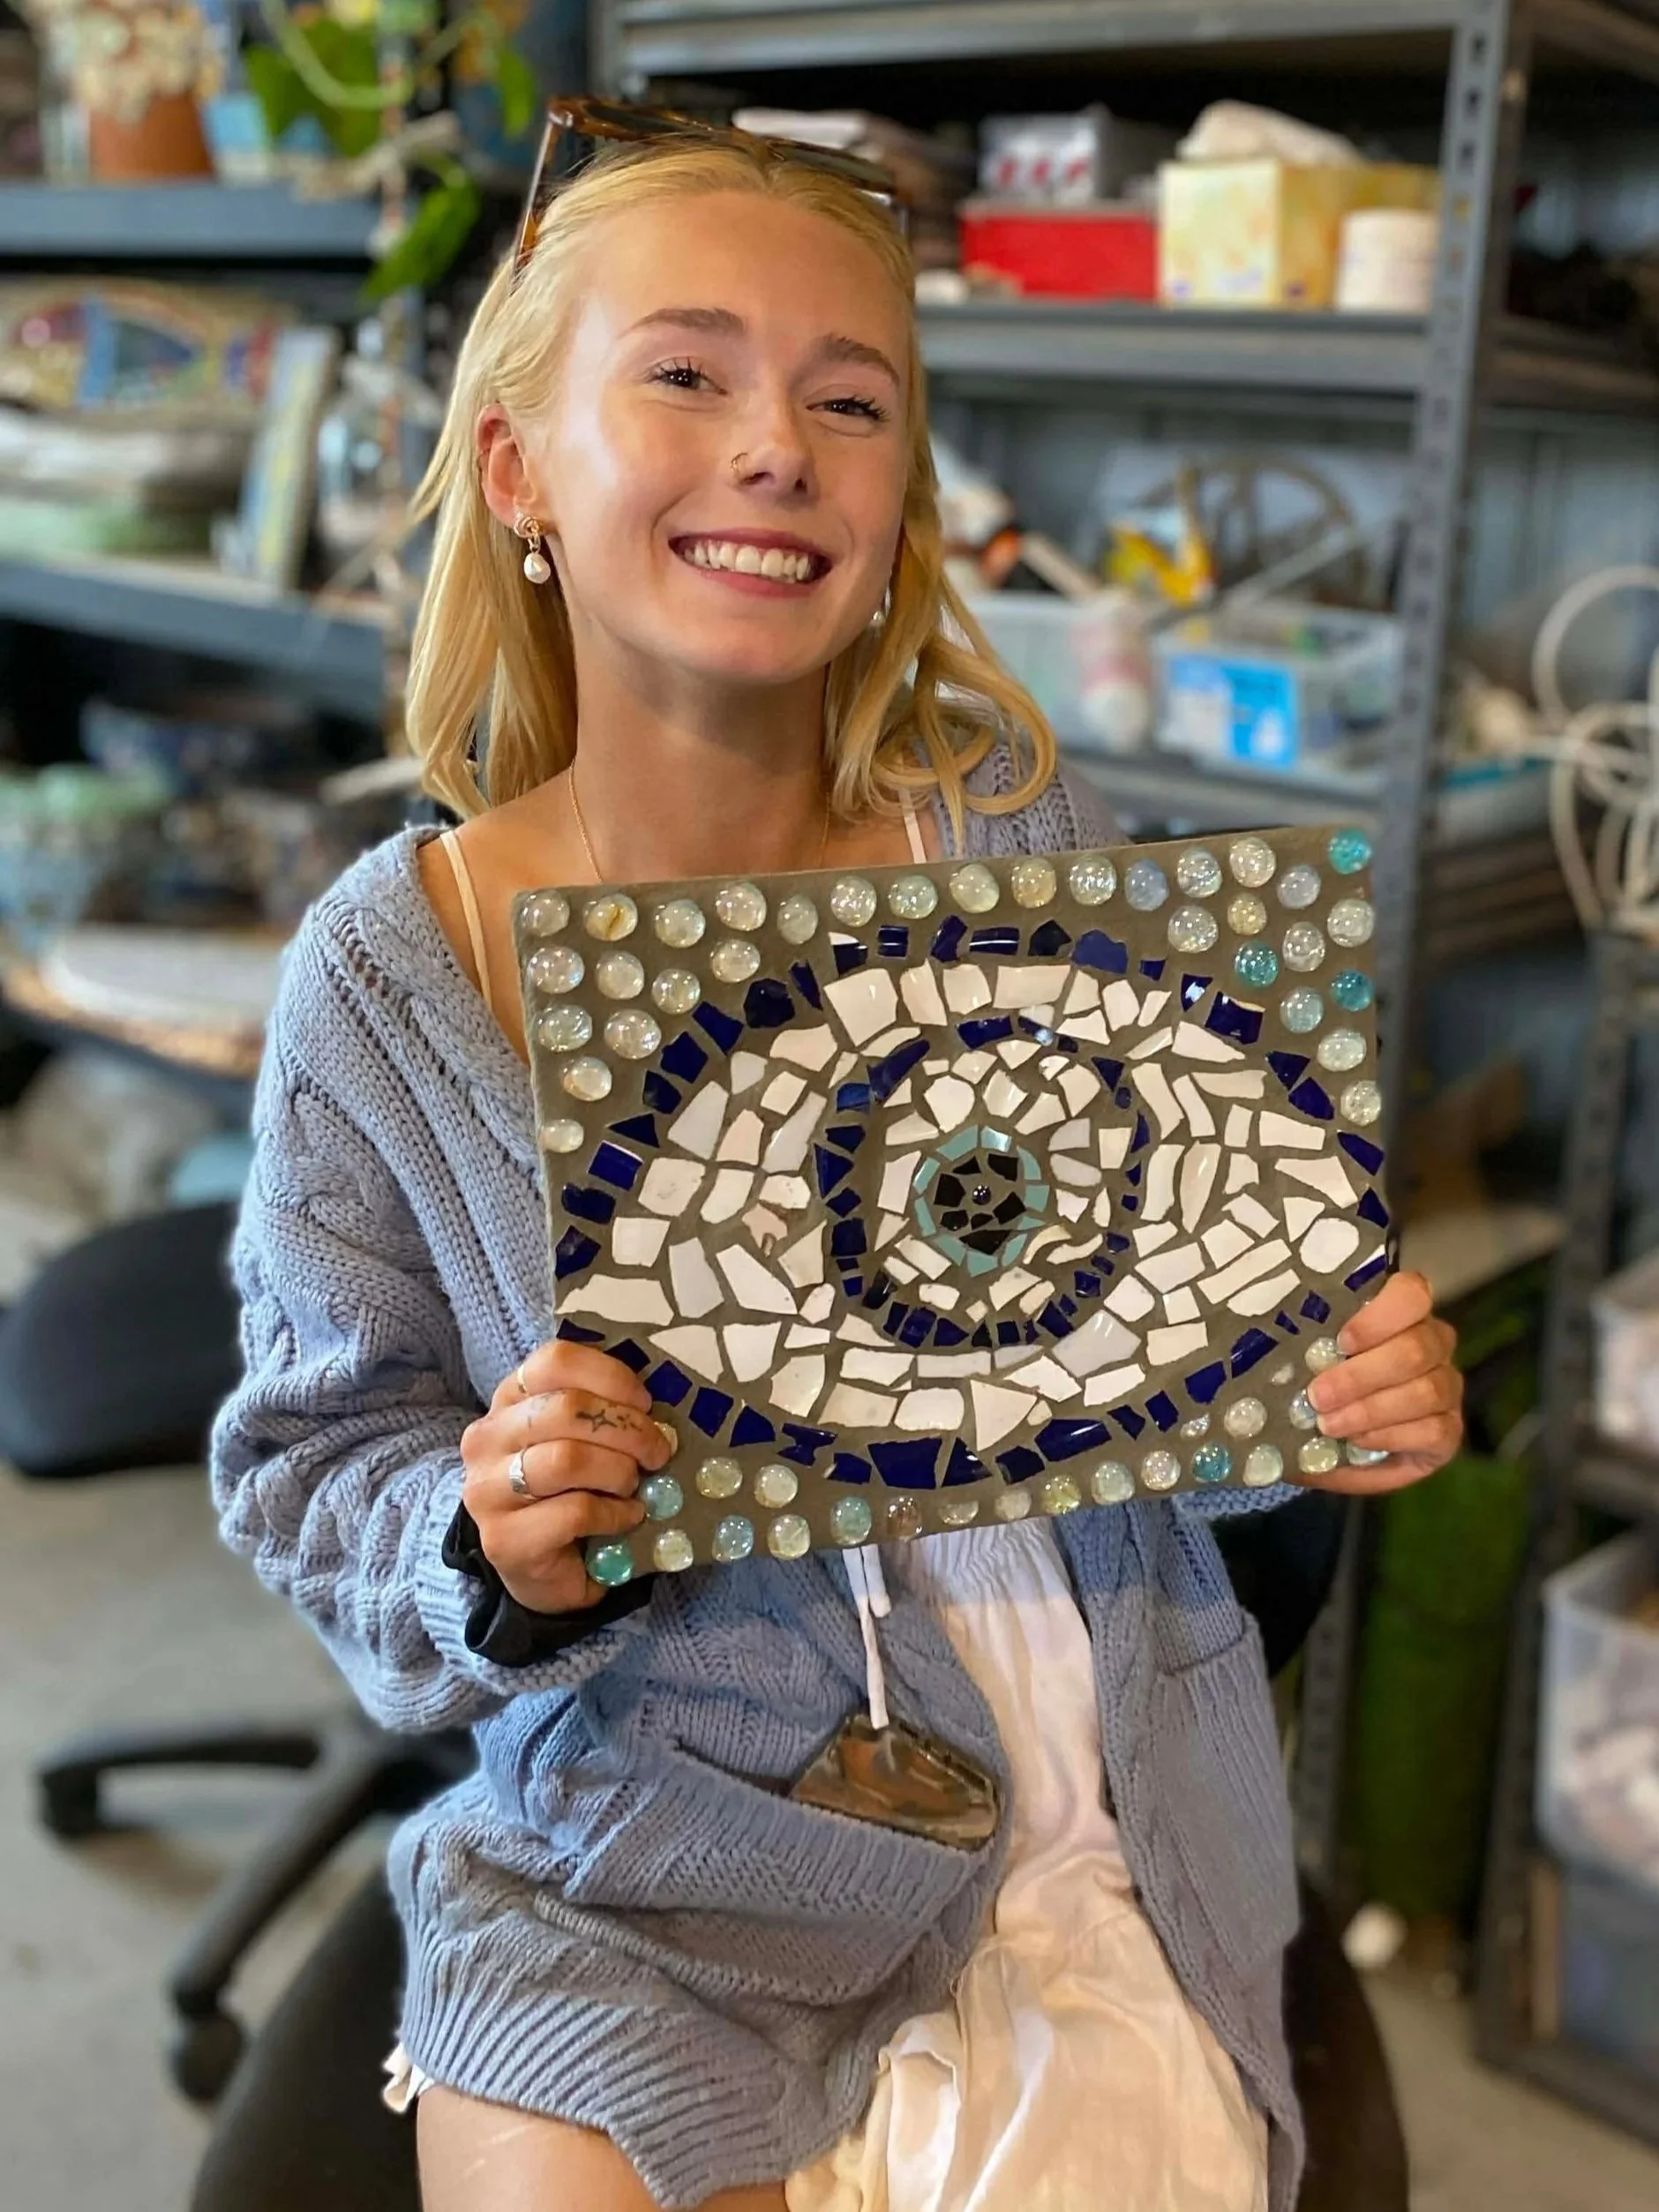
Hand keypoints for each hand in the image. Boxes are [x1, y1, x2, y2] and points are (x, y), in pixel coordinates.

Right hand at [461, 1340, 671, 1613]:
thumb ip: (605, 1412)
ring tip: (634, 1486)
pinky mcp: (504, 1539)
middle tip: (658, 1451)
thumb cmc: (572, 1493)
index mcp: (509, 1400)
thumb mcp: (585, 1441)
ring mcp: (488, 1490)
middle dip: (628, 1429)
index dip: (611, 1377)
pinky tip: (627, 1518)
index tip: (644, 1404)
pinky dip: (615, 1513)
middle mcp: (487, 1438)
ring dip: (619, 1471)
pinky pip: (575, 1511)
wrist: (547, 1572)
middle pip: (566, 1408)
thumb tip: (656, 1405)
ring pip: (568, 1458)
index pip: (556, 1361)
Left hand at [1293, 1270, 1463, 1495]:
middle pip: (1416, 1347)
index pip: (1412, 1293)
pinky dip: (1389, 1435)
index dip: (1378, 1317)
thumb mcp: (1302, 1366)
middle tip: (1318, 1395)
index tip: (1340, 1341)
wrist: (1327, 1450)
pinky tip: (1357, 1441)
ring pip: (1426, 1390)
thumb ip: (1301, 1348)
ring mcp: (1447, 1387)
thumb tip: (1269, 1345)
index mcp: (1400, 1314)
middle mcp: (1432, 1344)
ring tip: (1328, 1423)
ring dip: (1370, 1409)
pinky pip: (1434, 1429)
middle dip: (1360, 1375)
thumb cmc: (1315, 1394)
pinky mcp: (1449, 1431)